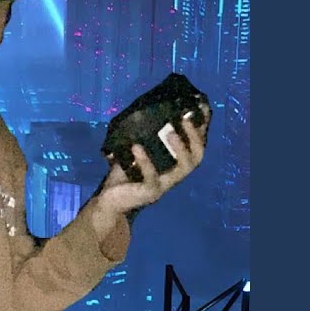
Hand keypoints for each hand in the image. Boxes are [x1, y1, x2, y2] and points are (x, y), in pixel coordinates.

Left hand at [90, 109, 209, 229]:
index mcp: (173, 165)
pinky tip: (136, 147)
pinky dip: (146, 162)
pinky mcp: (150, 193)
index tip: (201, 108)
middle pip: (196, 158)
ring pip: (183, 169)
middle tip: (186, 118)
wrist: (109, 202)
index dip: (200, 129)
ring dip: (179, 149)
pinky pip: (152, 177)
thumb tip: (143, 109)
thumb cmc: (124, 176)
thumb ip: (142, 138)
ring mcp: (164, 185)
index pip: (194, 146)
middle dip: (195, 138)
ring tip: (170, 132)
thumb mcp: (134, 154)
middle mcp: (174, 175)